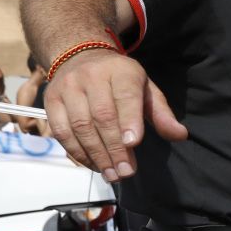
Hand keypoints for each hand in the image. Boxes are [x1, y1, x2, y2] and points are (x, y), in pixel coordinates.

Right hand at [43, 48, 186, 180]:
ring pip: (80, 126)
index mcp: (121, 71)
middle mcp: (91, 76)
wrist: (80, 56)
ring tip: (111, 174)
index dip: (128, 121)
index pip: (125, 96)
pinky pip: (62, 131)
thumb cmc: (120, 80)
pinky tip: (93, 165)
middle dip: (114, 148)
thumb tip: (180, 135)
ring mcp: (67, 87)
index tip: (133, 145)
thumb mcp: (146, 89)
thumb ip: (161, 113)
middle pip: (102, 116)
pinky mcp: (50, 100)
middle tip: (125, 171)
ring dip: (96, 155)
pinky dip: (77, 153)